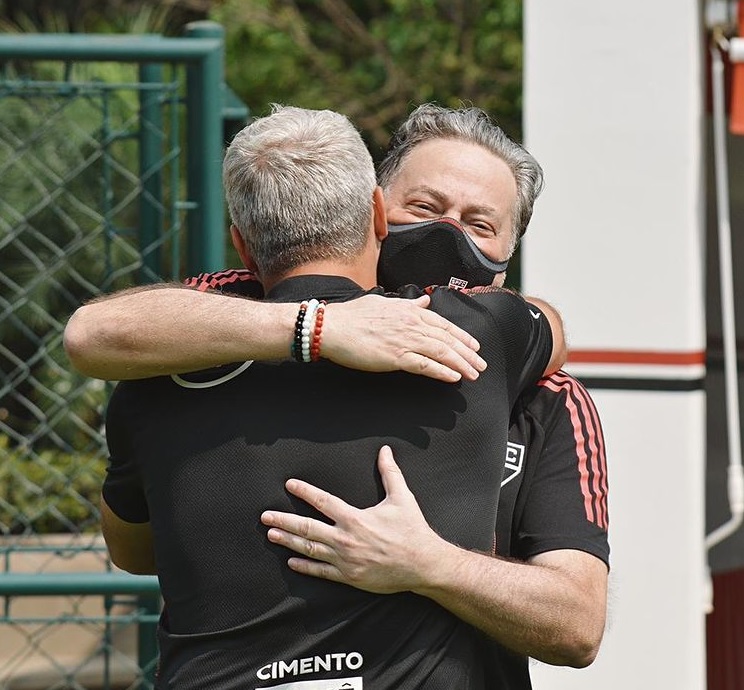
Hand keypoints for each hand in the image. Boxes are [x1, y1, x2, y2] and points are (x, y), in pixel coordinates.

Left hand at [261, 446, 444, 593]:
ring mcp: (345, 560)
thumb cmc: (412, 530)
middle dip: (284, 520)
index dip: (304, 491)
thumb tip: (385, 451)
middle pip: (307, 528)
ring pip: (310, 549)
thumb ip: (390, 473)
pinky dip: (305, 566)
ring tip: (272, 534)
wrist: (423, 564)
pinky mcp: (349, 576)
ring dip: (289, 541)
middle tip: (265, 516)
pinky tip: (291, 561)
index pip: (322, 501)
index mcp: (355, 518)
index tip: (289, 485)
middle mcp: (346, 539)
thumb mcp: (402, 498)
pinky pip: (321, 571)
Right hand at [321, 294, 485, 382]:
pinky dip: (442, 372)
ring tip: (473, 374)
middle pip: (447, 340)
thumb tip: (425, 300)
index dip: (462, 336)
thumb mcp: (383, 302)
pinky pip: (425, 365)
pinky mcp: (396, 357)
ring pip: (441, 352)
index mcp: (409, 311)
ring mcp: (405, 341)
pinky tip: (454, 378)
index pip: (443, 324)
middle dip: (467, 353)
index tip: (474, 346)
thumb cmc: (352, 316)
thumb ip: (407, 304)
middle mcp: (411, 324)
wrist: (331, 327)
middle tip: (481, 365)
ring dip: (461, 364)